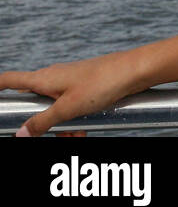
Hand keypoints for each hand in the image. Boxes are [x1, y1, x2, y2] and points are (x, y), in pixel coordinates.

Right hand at [1, 50, 148, 136]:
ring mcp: (69, 83)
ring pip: (55, 110)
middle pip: (34, 104)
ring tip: (76, 135)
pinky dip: (74, 121)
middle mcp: (53, 78)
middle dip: (39, 124)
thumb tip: (20, 133)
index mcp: (43, 78)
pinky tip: (83, 131)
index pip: (9, 80)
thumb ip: (42, 122)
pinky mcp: (84, 88)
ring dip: (61, 127)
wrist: (135, 71)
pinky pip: (71, 108)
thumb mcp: (68, 108)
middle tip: (55, 134)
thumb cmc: (102, 83)